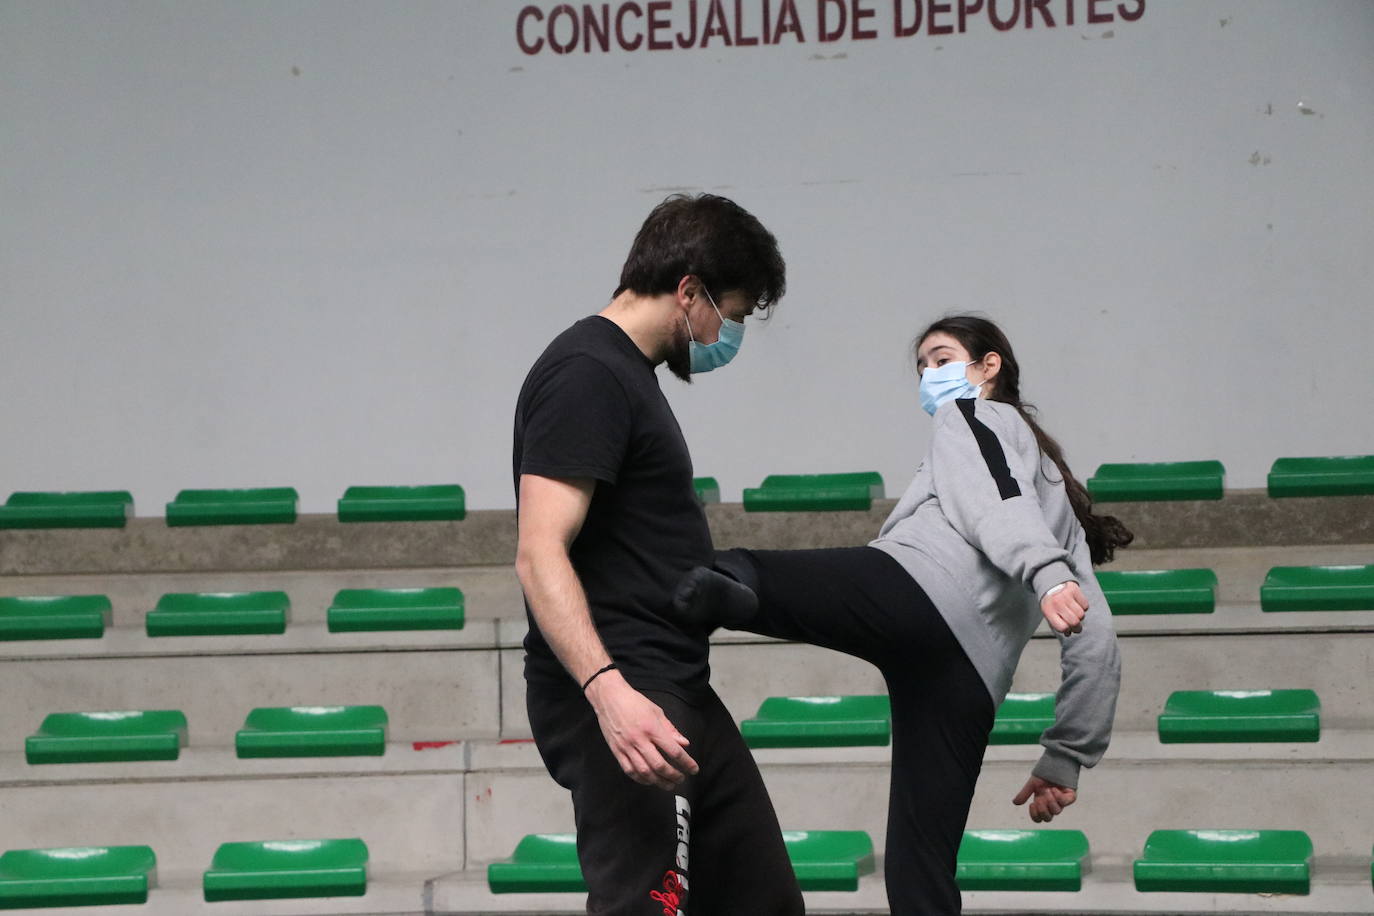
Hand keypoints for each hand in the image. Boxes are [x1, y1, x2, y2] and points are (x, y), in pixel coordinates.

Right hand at [585, 670, 698, 790]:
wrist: (609, 698)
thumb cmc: (634, 702)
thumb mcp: (656, 711)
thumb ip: (670, 729)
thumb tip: (684, 744)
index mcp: (652, 728)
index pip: (673, 751)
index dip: (686, 763)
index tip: (694, 769)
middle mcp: (639, 740)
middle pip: (659, 765)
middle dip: (673, 775)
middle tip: (681, 779)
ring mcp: (626, 747)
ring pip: (644, 772)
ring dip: (658, 781)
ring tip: (668, 785)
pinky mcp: (617, 751)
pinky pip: (629, 770)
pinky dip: (641, 779)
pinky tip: (649, 780)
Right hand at [1012, 776, 1076, 822]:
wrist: (1055, 765)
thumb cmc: (1044, 775)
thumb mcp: (1032, 784)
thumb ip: (1024, 793)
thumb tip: (1015, 803)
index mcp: (1041, 804)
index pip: (1038, 818)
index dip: (1035, 815)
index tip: (1031, 804)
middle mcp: (1051, 805)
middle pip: (1047, 818)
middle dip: (1042, 810)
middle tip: (1040, 800)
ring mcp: (1061, 802)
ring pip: (1056, 811)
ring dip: (1050, 801)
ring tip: (1048, 790)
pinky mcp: (1070, 797)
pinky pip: (1065, 802)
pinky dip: (1059, 797)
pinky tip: (1054, 789)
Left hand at [1040, 581, 1086, 634]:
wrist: (1050, 583)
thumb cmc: (1051, 602)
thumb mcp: (1048, 613)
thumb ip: (1057, 624)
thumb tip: (1069, 634)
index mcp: (1048, 611)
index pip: (1062, 627)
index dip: (1067, 631)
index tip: (1068, 629)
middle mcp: (1057, 603)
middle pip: (1074, 622)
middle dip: (1077, 628)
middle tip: (1076, 627)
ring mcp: (1066, 595)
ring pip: (1081, 614)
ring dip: (1080, 617)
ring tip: (1075, 614)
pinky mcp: (1074, 589)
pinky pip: (1085, 605)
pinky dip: (1084, 608)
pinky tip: (1077, 605)